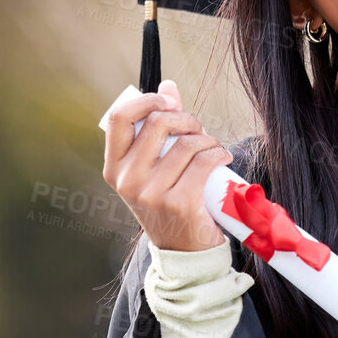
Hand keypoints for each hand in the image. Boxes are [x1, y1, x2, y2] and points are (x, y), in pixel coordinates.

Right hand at [101, 79, 233, 251]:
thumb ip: (159, 127)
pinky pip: (205, 162)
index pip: (119, 118)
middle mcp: (127, 180)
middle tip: (198, 131)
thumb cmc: (169, 202)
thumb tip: (169, 86)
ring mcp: (151, 193)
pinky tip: (223, 159)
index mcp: (114, 167)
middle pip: (159, 123)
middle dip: (186, 119)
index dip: (146, 101)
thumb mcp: (154, 168)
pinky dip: (219, 155)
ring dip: (208, 141)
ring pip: (187, 143)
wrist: (183, 251)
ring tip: (213, 150)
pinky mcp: (179, 202)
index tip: (168, 102)